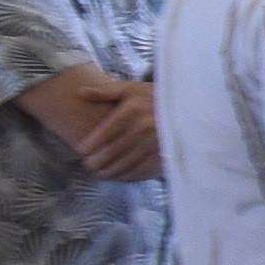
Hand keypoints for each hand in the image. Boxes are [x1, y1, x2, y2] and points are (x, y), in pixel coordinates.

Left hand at [47, 70, 163, 179]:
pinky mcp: (165, 152)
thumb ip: (104, 91)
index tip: (81, 150)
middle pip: (114, 150)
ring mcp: (157, 141)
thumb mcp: (129, 88)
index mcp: (134, 109)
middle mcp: (146, 125)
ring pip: (127, 162)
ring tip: (99, 172)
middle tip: (88, 165)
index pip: (106, 132)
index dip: (91, 144)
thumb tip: (80, 92)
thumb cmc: (150, 95)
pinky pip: (143, 168)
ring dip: (110, 170)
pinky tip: (118, 175)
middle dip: (97, 161)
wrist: (183, 104)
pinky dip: (128, 175)